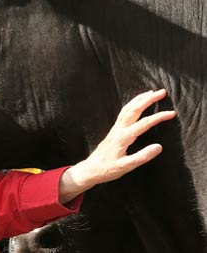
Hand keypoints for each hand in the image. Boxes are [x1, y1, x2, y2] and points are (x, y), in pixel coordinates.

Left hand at [59, 89, 175, 203]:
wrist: (90, 169)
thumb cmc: (107, 170)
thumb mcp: (125, 167)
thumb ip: (141, 157)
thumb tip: (159, 146)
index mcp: (123, 138)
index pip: (144, 123)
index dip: (158, 117)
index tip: (172, 113)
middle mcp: (118, 130)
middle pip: (134, 109)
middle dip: (148, 99)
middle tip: (162, 92)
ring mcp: (115, 129)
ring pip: (127, 109)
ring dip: (139, 99)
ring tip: (151, 92)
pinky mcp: (114, 131)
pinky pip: (123, 113)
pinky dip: (132, 105)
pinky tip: (136, 103)